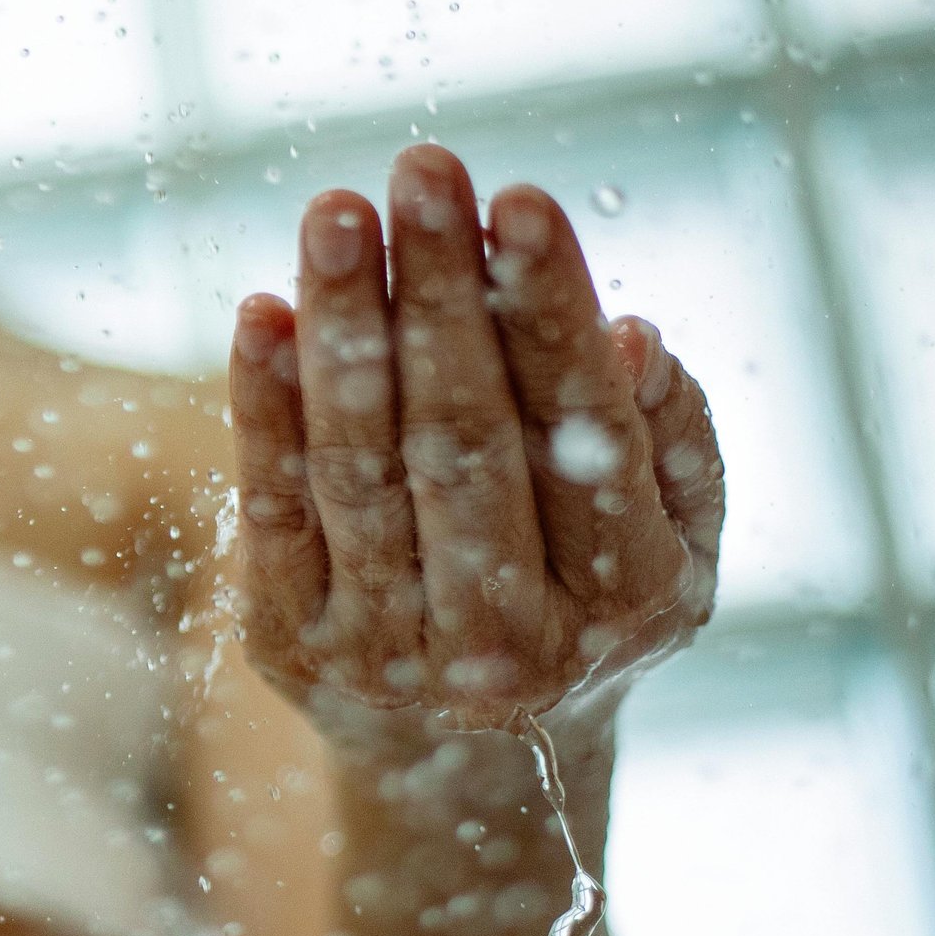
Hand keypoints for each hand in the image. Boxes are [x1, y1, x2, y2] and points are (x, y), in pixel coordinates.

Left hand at [227, 145, 723, 737]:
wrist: (470, 766)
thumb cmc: (584, 606)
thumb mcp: (673, 544)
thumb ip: (670, 444)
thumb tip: (631, 338)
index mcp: (623, 606)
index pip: (580, 435)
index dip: (546, 314)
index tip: (517, 200)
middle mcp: (504, 646)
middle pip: (462, 442)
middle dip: (436, 296)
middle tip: (422, 169)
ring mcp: (386, 651)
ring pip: (359, 466)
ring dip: (343, 329)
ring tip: (336, 213)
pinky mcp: (289, 645)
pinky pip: (271, 508)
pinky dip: (262, 407)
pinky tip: (262, 311)